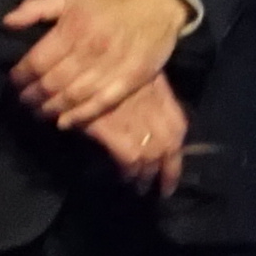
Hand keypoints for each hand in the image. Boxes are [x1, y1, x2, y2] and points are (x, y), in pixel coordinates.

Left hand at [1, 0, 188, 128]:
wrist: (157, 4)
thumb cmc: (108, 2)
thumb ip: (36, 7)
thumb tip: (7, 21)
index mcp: (73, 28)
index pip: (37, 61)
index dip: (21, 76)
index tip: (14, 82)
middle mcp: (91, 49)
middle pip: (53, 82)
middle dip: (33, 96)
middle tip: (23, 101)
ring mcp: (112, 66)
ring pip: (74, 96)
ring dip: (52, 108)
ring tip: (39, 112)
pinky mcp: (131, 80)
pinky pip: (101, 103)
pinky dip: (80, 116)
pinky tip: (64, 122)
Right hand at [86, 68, 189, 198]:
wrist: (76, 65)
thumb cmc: (100, 68)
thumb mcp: (128, 75)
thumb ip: (139, 94)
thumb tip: (142, 119)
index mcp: (158, 93)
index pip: (179, 127)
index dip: (178, 150)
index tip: (174, 165)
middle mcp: (151, 108)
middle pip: (169, 146)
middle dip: (168, 172)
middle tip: (162, 190)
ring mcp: (134, 118)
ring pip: (151, 155)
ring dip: (147, 175)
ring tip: (140, 187)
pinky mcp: (114, 129)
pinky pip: (130, 158)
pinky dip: (129, 172)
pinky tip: (124, 178)